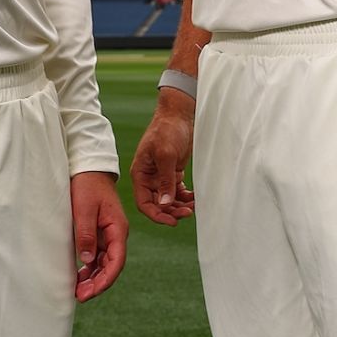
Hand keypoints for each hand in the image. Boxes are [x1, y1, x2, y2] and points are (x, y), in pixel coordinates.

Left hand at [71, 172, 127, 302]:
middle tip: (80, 296)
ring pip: (104, 264)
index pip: (116, 261)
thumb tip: (87, 260)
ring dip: (93, 279)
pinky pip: (97, 256)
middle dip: (97, 284)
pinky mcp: (99, 234)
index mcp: (118, 229)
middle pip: (111, 266)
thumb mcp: (84, 209)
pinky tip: (79, 277)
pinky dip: (89, 269)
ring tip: (77, 291)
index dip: (105, 280)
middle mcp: (116, 235)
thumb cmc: (87, 186)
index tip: (91, 292)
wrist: (88, 170)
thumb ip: (86, 234)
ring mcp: (108, 235)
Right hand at [129, 94, 195, 224]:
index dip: (156, 215)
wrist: (179, 114)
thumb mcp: (165, 155)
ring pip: (169, 200)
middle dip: (171, 211)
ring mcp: (161, 176)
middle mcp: (149, 178)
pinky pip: (178, 192)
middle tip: (187, 213)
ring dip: (180, 206)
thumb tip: (164, 204)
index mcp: (140, 174)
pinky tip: (195, 199)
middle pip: (157, 204)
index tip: (172, 221)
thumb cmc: (167, 130)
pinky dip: (186, 197)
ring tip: (193, 207)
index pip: (144, 203)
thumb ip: (165, 181)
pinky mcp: (173, 173)